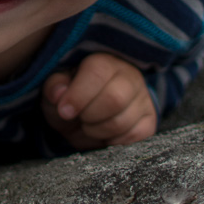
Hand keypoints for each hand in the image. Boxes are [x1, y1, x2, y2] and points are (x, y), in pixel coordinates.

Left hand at [42, 52, 156, 149]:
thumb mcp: (57, 87)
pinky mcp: (149, 122)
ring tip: (89, 125)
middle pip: (114, 99)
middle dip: (89, 116)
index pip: (97, 73)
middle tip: (79, 118)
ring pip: (122, 122)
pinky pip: (134, 139)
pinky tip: (103, 134)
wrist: (88, 112)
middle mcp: (129, 76)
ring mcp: (143, 99)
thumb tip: (58, 94)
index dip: (78, 95)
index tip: (64, 111)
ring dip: (97, 131)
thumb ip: (54, 86)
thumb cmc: (71, 96)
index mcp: (104, 61)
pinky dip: (112, 142)